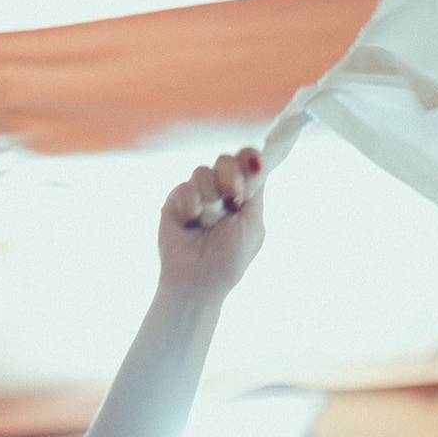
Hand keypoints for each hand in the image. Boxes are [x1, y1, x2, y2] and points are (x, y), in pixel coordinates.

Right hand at [158, 147, 265, 297]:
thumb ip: (257, 192)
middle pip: (226, 159)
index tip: (255, 162)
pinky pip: (183, 187)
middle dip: (231, 177)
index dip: (251, 157)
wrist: (198, 280)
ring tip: (208, 221)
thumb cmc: (230, 259)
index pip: (247, 162)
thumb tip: (262, 163)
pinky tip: (191, 223)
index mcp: (243, 195)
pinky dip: (191, 206)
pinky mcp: (175, 201)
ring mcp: (197, 194)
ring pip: (202, 171)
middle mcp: (220, 190)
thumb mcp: (253, 225)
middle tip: (233, 201)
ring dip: (210, 196)